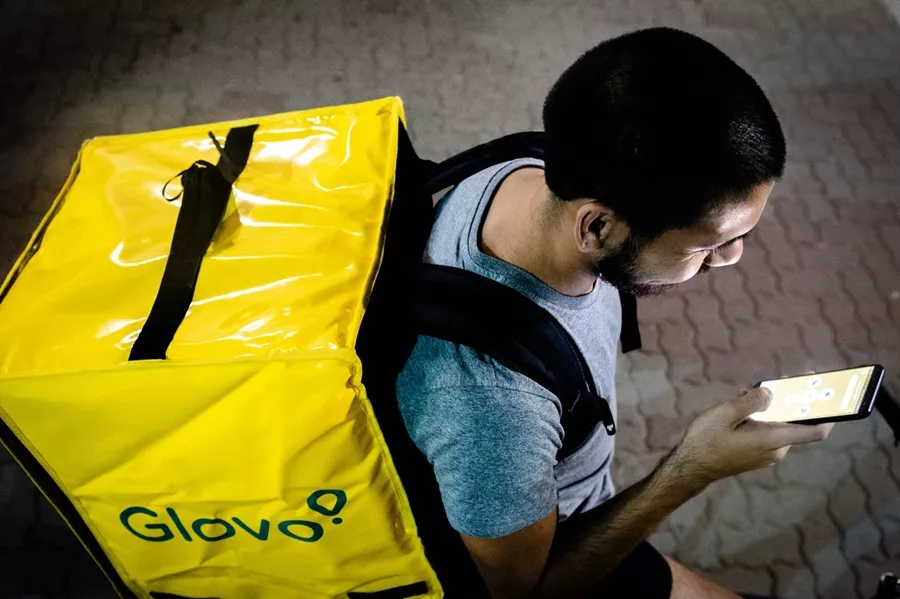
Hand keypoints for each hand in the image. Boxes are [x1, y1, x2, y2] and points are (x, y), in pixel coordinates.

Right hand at [671, 388, 832, 487]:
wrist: (690, 466)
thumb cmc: (707, 440)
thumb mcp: (725, 414)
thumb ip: (752, 402)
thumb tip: (772, 392)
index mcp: (773, 440)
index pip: (815, 431)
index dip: (828, 414)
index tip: (829, 395)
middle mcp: (777, 449)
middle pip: (795, 422)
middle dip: (789, 400)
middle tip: (779, 381)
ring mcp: (767, 454)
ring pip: (779, 425)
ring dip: (770, 407)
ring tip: (746, 393)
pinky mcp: (757, 454)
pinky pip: (768, 432)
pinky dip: (761, 417)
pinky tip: (741, 407)